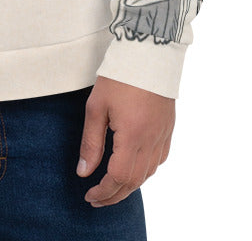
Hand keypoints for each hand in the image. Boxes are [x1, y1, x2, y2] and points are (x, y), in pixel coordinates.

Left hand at [76, 75, 174, 206]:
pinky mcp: (168, 128)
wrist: (149, 52)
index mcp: (133, 137)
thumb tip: (83, 172)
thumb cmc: (119, 76)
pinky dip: (144, 171)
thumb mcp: (96, 107)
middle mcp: (151, 141)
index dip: (103, 191)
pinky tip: (133, 169)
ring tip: (111, 188)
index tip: (89, 196)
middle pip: (134, 181)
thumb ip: (91, 142)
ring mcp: (163, 135)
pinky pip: (159, 160)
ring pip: (148, 173)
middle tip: (97, 199)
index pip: (118, 177)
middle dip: (115, 195)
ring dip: (129, 185)